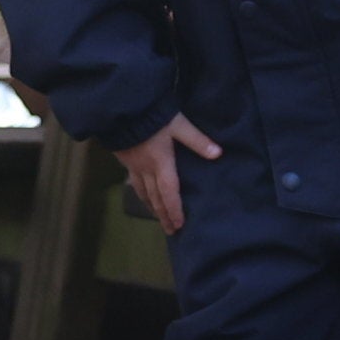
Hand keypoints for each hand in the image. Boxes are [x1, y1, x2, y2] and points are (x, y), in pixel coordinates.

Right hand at [115, 113, 223, 234]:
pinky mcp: (124, 159)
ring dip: (151, 206)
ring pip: (143, 192)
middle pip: (155, 197)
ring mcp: (133, 165)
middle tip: (170, 231)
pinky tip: (143, 194)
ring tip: (157, 217)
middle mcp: (146, 169)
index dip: (174, 210)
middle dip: (163, 215)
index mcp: (161, 163)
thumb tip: (218, 154)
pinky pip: (134, 182)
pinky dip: (141, 193)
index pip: (169, 193)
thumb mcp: (179, 125)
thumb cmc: (152, 116)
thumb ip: (197, 140)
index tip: (179, 225)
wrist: (121, 108)